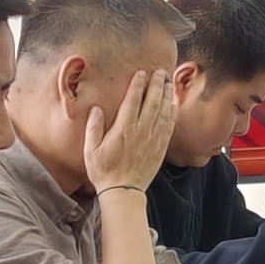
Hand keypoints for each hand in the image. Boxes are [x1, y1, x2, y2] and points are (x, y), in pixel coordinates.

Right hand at [81, 66, 179, 194]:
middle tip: (160, 72)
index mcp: (123, 129)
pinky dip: (172, 114)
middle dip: (156, 85)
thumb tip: (97, 109)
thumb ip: (93, 128)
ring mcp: (153, 140)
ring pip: (163, 113)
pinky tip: (173, 105)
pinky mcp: (160, 148)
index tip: (141, 73)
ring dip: (166, 96)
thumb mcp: (90, 150)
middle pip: (152, 103)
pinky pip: (169, 127)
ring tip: (169, 83)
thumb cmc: (104, 171)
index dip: (138, 85)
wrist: (123, 192)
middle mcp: (141, 132)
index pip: (132, 101)